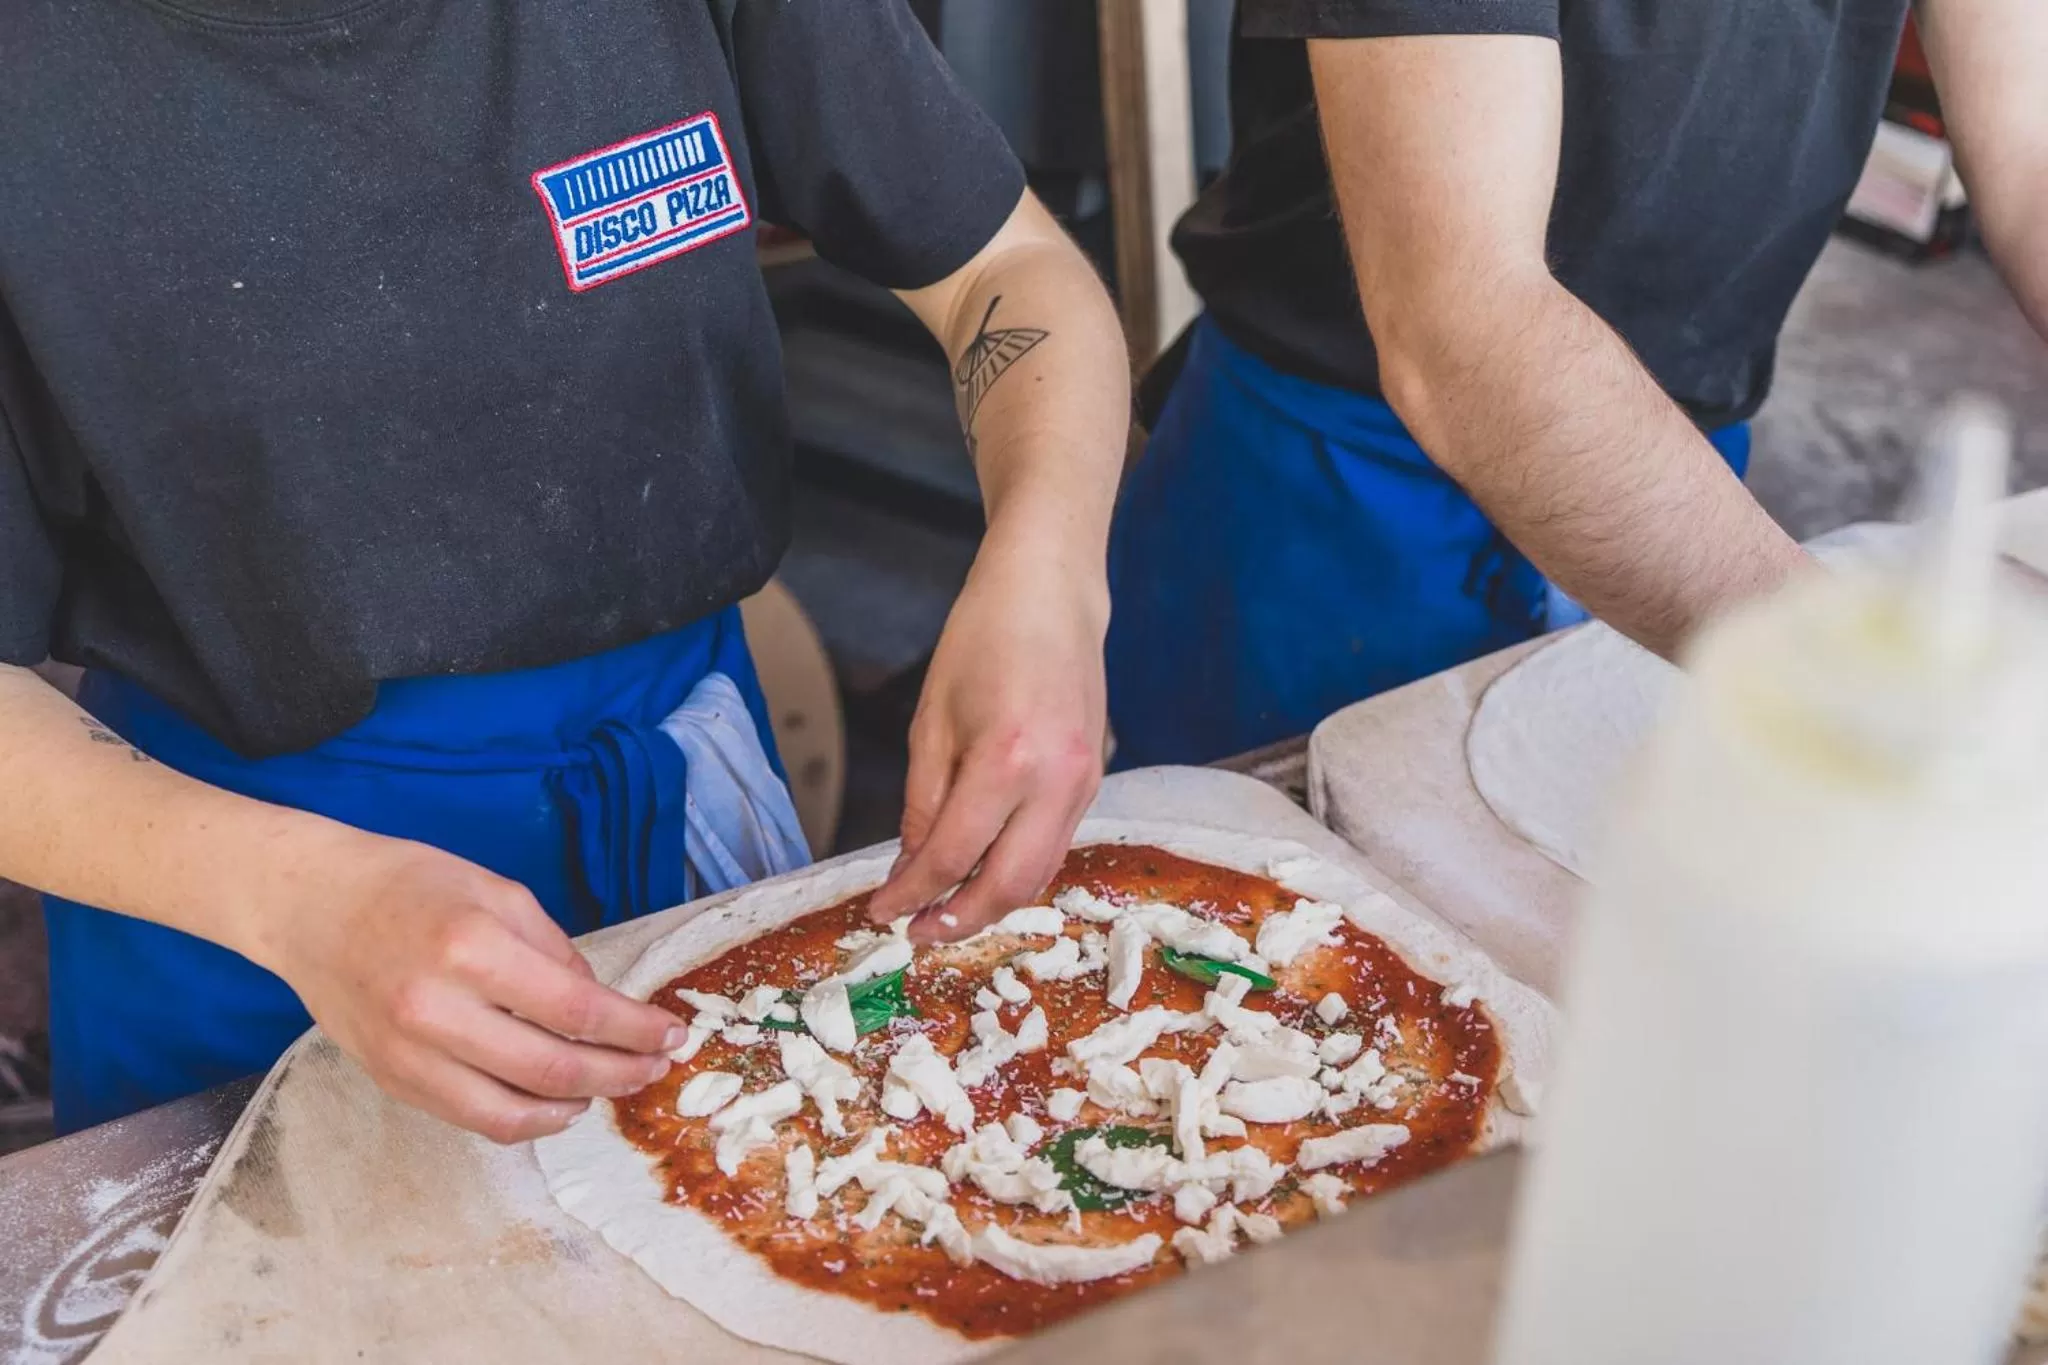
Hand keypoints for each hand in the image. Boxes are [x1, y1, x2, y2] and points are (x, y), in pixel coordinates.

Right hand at [263, 835, 686, 1142]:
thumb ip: (555, 953)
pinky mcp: (391, 1081)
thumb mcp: (498, 894)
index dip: (635, 1032)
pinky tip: (552, 1099)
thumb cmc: (408, 886)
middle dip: (619, 1075)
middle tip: (652, 1069)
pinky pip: (470, 1118)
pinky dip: (523, 1117)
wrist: (309, 905)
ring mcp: (408, 1055)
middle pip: (554, 1070)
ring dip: (574, 1107)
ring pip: (512, 1115)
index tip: (670, 1036)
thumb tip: (602, 1008)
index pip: (577, 1012)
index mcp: (471, 949)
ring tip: (606, 1087)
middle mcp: (437, 1010)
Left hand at [867, 529, 1107, 942]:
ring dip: (992, 903)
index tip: (881, 911)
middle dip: (959, 919)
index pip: (953, 855)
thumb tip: (911, 868)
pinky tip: (983, 872)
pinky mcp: (1093, 781)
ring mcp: (1083, 784)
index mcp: (1006, 760)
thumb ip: (923, 803)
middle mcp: (1055, 781)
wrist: (1052, 594)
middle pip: (1008, 884)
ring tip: (946, 913)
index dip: (911, 894)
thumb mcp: (932, 722)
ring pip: (1040, 873)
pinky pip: (1055, 845)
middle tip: (917, 932)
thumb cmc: (984, 640)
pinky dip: (1018, 870)